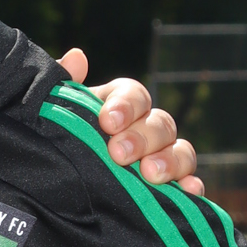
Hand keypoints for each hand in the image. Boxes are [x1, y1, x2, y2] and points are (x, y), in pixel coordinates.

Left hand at [54, 50, 202, 193]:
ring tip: (150, 173)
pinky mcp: (170, 188)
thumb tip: (76, 56)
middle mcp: (146, 129)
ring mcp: (161, 158)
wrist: (57, 189)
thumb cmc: (59, 144)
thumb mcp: (55, 116)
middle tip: (118, 153)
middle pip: (160, 123)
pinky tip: (187, 191)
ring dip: (170, 160)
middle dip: (142, 138)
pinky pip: (188, 185)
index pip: (135, 95)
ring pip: (180, 150)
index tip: (108, 121)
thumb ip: (63, 86)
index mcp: (120, 108)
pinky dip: (191, 186)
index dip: (126, 105)